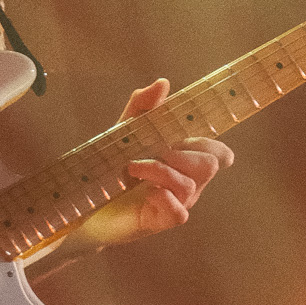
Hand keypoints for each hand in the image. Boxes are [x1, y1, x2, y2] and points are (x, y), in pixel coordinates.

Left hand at [89, 78, 230, 246]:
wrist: (86, 202)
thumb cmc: (112, 165)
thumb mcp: (125, 130)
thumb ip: (143, 106)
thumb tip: (163, 82)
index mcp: (185, 160)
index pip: (219, 153)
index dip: (217, 146)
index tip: (189, 137)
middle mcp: (186, 182)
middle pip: (210, 164)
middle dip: (182, 153)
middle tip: (153, 152)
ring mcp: (176, 203)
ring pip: (190, 184)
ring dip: (160, 170)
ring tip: (132, 167)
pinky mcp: (160, 221)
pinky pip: (178, 212)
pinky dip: (163, 196)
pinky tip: (145, 191)